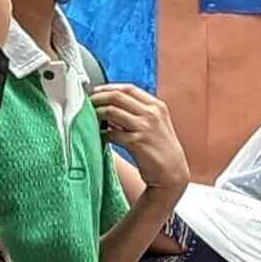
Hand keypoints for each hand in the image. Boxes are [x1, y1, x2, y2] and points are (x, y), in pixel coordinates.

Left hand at [92, 82, 188, 196]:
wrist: (173, 172)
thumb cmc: (162, 149)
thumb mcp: (156, 124)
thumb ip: (139, 113)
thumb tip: (112, 106)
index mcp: (157, 106)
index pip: (128, 89)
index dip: (109, 88)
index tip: (96, 91)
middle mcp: (152, 114)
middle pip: (118, 96)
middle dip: (98, 98)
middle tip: (87, 103)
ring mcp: (145, 128)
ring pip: (112, 111)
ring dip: (97, 114)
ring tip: (89, 118)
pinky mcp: (137, 143)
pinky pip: (112, 134)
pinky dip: (102, 134)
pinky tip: (98, 136)